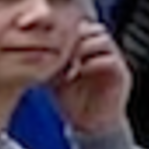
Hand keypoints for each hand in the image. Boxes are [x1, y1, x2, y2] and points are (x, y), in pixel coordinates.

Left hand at [52, 19, 130, 133]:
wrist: (90, 124)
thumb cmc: (72, 100)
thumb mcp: (55, 75)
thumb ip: (49, 59)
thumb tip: (27, 45)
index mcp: (88, 47)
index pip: (80, 25)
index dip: (65, 29)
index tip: (48, 41)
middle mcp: (103, 50)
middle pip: (92, 27)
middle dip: (74, 37)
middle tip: (58, 51)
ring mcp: (114, 60)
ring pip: (102, 39)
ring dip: (83, 48)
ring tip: (68, 63)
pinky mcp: (121, 75)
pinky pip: (110, 60)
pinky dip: (92, 63)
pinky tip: (77, 73)